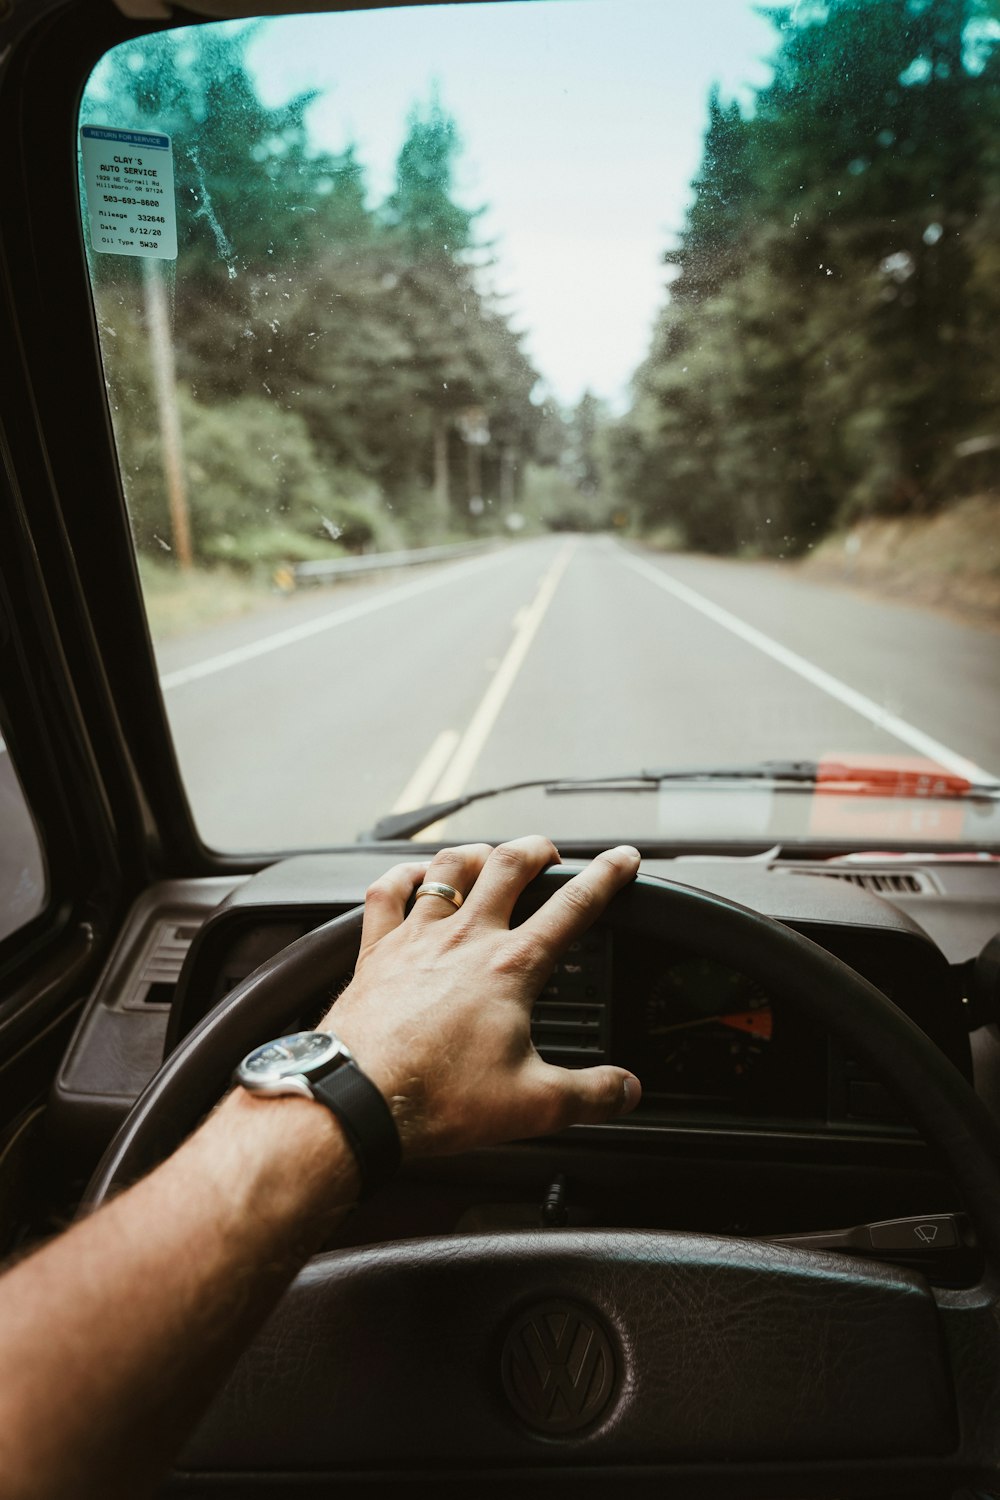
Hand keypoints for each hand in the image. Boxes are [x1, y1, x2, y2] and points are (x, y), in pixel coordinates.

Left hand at [323, 835, 641, 1157]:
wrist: (358, 1098)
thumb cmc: (438, 1096)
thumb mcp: (533, 1106)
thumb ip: (591, 1095)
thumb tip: (627, 1089)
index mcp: (511, 966)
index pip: (572, 906)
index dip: (605, 876)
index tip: (622, 858)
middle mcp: (465, 938)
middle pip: (509, 865)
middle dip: (537, 849)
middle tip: (550, 853)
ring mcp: (417, 937)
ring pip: (451, 867)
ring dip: (477, 854)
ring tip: (491, 856)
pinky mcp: (376, 950)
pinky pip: (388, 891)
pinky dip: (404, 875)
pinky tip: (413, 876)